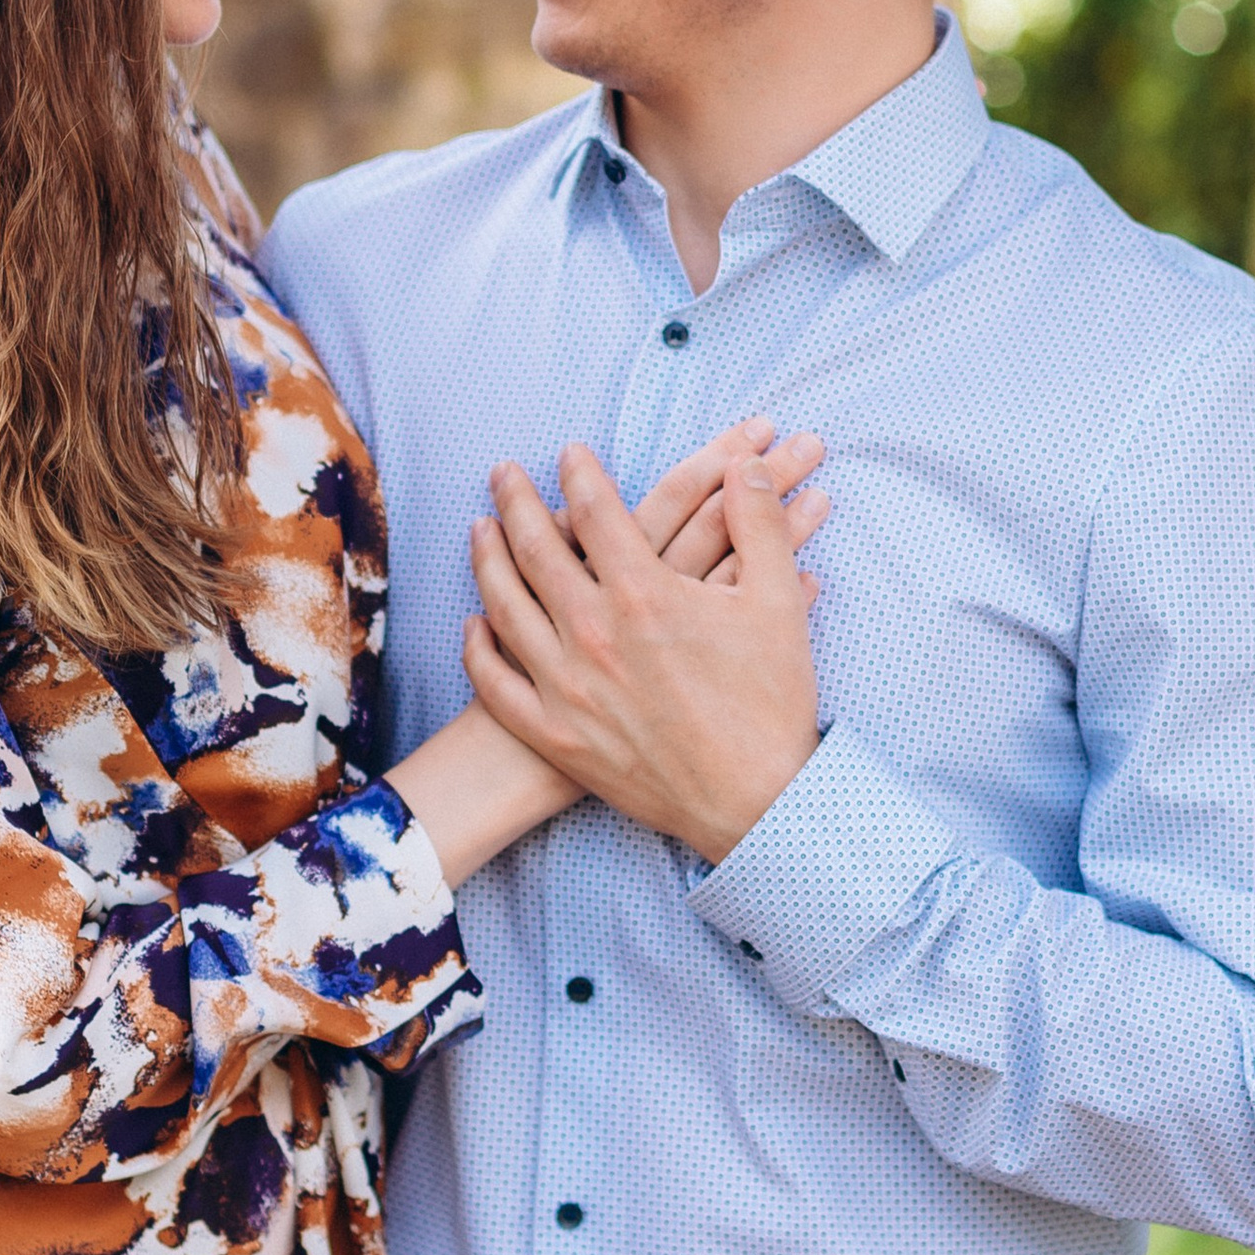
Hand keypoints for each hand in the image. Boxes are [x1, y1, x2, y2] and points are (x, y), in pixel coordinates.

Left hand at [463, 443, 824, 863]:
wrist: (757, 801)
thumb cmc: (771, 703)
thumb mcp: (778, 604)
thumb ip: (761, 524)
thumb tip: (748, 465)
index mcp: (644, 594)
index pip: (597, 511)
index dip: (580, 473)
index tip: (569, 453)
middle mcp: (593, 633)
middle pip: (537, 548)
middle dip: (517, 501)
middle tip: (503, 473)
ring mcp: (566, 687)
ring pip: (506, 606)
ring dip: (488, 559)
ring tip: (480, 529)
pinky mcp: (554, 735)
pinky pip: (497, 683)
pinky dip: (479, 648)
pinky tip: (476, 621)